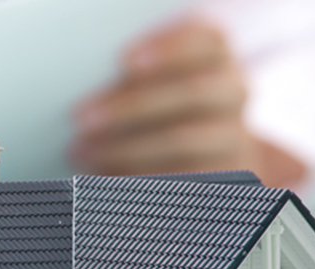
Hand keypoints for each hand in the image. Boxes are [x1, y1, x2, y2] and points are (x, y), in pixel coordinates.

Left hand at [70, 19, 305, 187]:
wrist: (205, 149)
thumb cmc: (158, 101)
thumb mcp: (148, 79)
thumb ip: (129, 77)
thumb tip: (88, 97)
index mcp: (216, 54)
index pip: (204, 42)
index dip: (168, 50)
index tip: (125, 61)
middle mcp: (232, 91)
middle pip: (191, 93)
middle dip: (131, 106)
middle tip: (82, 118)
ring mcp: (232, 135)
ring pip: (183, 140)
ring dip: (126, 147)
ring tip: (81, 152)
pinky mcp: (221, 175)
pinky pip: (179, 179)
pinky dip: (137, 178)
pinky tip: (102, 176)